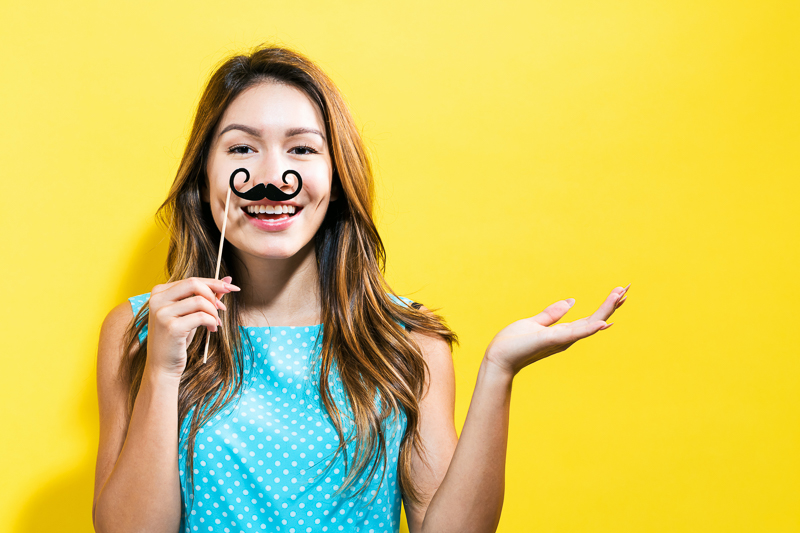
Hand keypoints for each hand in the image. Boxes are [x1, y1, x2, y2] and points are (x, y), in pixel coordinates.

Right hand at [145, 276, 239, 377]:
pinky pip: (201, 316)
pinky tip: (212, 329)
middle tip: (222, 309)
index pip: (191, 280)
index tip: (232, 288)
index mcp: (159, 292)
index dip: (214, 283)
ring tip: (215, 323)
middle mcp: (157, 300)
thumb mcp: (190, 314)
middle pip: (194, 284)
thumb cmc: (177, 339)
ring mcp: (162, 313)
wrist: (162, 366)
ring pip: (200, 301)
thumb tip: (228, 279)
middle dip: (214, 294)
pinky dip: (211, 321)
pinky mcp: (171, 327)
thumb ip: (206, 296)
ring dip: (213, 312)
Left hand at [484, 284, 629, 376]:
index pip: (590, 318)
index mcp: (563, 332)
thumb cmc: (513, 343)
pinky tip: (603, 323)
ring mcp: (561, 340)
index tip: (619, 291)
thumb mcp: (535, 322)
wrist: (498, 357)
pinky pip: (574, 334)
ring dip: (606, 310)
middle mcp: (567, 337)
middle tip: (627, 288)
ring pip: (589, 324)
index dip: (605, 306)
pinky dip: (589, 329)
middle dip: (611, 305)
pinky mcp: (552, 340)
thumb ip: (552, 314)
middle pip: (595, 319)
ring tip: (620, 296)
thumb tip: (571, 301)